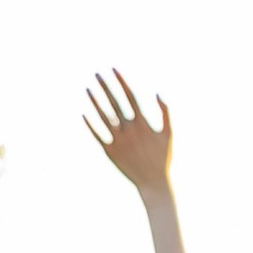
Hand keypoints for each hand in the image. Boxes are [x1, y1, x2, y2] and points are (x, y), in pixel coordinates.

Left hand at [83, 69, 173, 194]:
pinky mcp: (110, 151)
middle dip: (105, 87)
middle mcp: (129, 130)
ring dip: (94, 102)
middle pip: (114, 103)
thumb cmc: (162, 158)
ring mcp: (118, 140)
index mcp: (143, 123)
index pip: (129, 96)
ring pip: (103, 117)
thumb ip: (165, 113)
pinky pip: (98, 135)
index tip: (113, 70)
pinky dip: (91, 124)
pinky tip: (84, 113)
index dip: (121, 82)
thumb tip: (158, 93)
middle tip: (97, 74)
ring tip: (88, 89)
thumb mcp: (168, 134)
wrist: (153, 183)